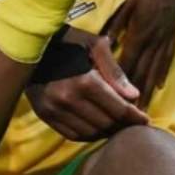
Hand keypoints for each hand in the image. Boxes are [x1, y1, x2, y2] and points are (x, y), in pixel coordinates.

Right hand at [26, 31, 149, 140]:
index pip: (118, 109)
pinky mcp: (44, 114)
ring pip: (90, 133)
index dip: (135, 117)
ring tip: (116, 125)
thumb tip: (134, 96)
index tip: (145, 120)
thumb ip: (115, 71)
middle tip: (132, 122)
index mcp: (84, 81)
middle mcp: (68, 99)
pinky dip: (88, 135)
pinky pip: (71, 134)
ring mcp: (54, 109)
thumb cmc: (69, 40)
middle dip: (123, 125)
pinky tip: (97, 127)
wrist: (29, 43)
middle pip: (106, 124)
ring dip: (106, 132)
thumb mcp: (95, 45)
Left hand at [105, 0, 174, 105]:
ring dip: (146, 92)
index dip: (119, 89)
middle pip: (142, 74)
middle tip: (126, 121)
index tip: (112, 108)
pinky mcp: (172, 31)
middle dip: (133, 99)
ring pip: (155, 70)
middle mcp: (154, 39)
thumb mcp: (124, 2)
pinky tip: (156, 86)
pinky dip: (160, 74)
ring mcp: (165, 36)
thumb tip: (101, 48)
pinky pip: (166, 58)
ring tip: (140, 113)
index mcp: (140, 32)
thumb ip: (114, 26)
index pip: (127, 67)